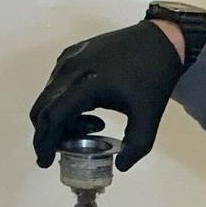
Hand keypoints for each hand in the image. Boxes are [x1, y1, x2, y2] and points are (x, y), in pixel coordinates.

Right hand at [29, 19, 184, 170]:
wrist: (162, 39)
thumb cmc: (155, 78)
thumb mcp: (149, 117)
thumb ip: (136, 147)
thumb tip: (120, 167)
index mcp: (87, 83)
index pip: (54, 117)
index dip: (46, 143)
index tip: (46, 162)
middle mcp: (71, 68)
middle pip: (43, 108)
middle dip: (48, 134)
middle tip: (64, 150)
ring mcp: (69, 58)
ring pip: (48, 95)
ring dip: (61, 118)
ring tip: (95, 126)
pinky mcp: (72, 52)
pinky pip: (56, 82)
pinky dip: (63, 101)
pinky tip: (90, 108)